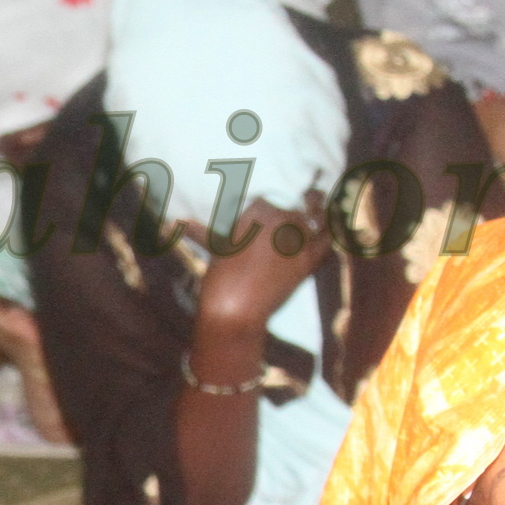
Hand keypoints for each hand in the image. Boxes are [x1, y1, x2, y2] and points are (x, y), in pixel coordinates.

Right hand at [193, 193, 329, 333]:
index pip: (273, 194)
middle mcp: (279, 217)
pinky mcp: (309, 258)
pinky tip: (334, 223)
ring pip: (315, 216)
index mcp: (257, 209)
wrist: (235, 310)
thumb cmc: (219, 278)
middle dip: (297, 204)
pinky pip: (328, 236)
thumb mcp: (213, 248)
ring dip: (318, 211)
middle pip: (296, 204)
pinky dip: (332, 229)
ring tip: (318, 206)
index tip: (281, 194)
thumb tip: (171, 223)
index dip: (278, 195)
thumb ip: (197, 230)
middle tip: (302, 198)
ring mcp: (297, 238)